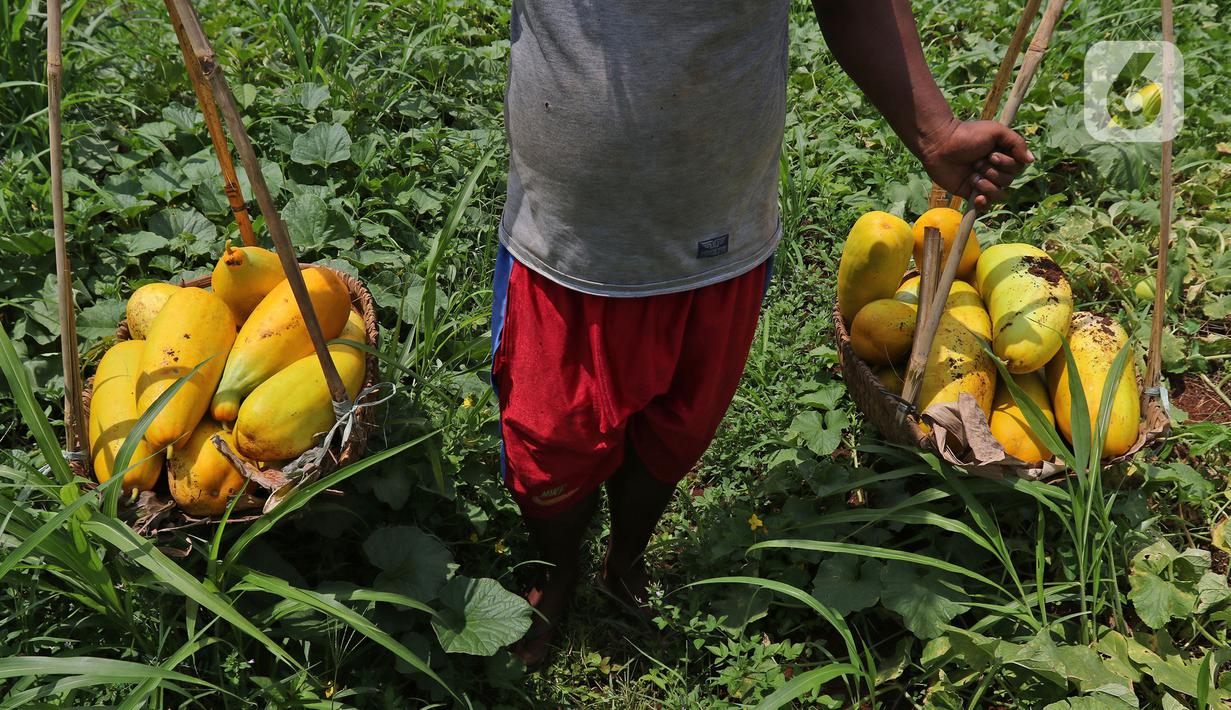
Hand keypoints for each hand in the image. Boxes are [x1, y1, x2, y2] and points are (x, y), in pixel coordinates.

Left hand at [916, 118, 1033, 209]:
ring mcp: (983, 182)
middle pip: (1009, 180)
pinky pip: (985, 204)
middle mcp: (995, 169)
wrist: (940, 144)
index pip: (1018, 167)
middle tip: (976, 162)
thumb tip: (1031, 160)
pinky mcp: (970, 192)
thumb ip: (1016, 142)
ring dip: (986, 185)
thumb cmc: (967, 134)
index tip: (991, 155)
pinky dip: (983, 202)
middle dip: (993, 172)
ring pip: (999, 194)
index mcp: (1003, 155)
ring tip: (972, 175)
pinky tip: (976, 197)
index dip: (1007, 164)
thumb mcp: (996, 131)